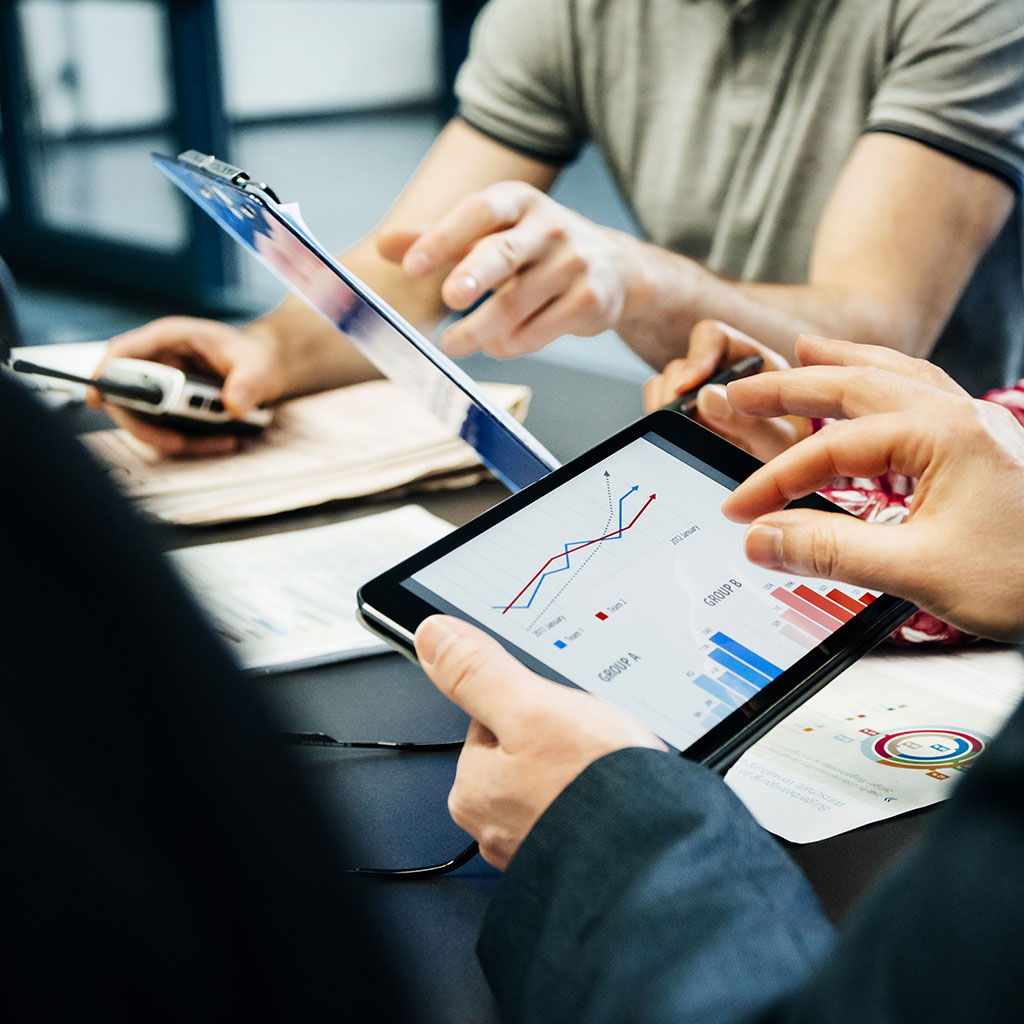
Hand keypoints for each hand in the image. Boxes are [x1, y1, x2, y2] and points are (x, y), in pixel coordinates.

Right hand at [88, 317, 286, 454]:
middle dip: (144, 423)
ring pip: (145, 420)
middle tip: (176, 441)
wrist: (267, 369)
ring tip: (220, 441)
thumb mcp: (258, 366)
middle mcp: (160, 363)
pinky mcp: (172, 410)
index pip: (124, 352)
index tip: (97, 397)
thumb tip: (235, 406)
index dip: (104, 373)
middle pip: (126, 394)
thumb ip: (249, 383)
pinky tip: (222, 441)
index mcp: (170, 338)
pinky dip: (191, 442)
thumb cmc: (256, 357)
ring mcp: (163, 388)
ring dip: (173, 438)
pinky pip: (167, 431)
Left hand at [378, 181, 643, 357]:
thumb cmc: (536, 249)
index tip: (411, 265)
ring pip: (517, 304)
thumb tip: (384, 245)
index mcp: (518, 202)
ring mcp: (574, 263)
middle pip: (503, 253)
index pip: (478, 212)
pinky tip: (498, 344)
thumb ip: (439, 238)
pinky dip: (510, 344)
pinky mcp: (589, 300)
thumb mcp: (491, 232)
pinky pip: (539, 331)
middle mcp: (549, 227)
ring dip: (479, 331)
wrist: (613, 269)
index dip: (443, 237)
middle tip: (450, 298)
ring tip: (454, 344)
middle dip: (474, 276)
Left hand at [414, 615, 665, 869]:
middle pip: (523, 750)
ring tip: (610, 771)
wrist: (662, 858)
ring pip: (555, 781)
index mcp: (472, 790)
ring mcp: (536, 847)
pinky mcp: (573, 858)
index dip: (531, 705)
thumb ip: (478, 672)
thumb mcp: (532, 708)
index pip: (490, 719)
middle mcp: (494, 827)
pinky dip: (599, 802)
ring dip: (582, 772)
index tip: (557, 713)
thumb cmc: (596, 792)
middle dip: (559, 741)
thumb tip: (433, 636)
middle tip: (591, 744)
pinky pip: (581, 812)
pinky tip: (620, 798)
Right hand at [643, 321, 800, 461]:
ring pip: (662, 388)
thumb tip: (705, 397)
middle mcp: (721, 374)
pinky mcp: (683, 418)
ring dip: (665, 412)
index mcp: (751, 364)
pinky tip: (677, 443)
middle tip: (677, 426)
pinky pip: (658, 412)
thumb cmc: (793, 453)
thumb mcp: (780, 441)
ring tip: (680, 437)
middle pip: (680, 367)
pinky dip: (661, 425)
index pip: (713, 338)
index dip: (696, 357)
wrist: (786, 479)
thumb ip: (750, 422)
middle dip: (674, 396)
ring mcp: (698, 396)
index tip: (686, 387)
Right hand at [721, 338, 1023, 640]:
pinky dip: (885, 377)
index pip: (831, 451)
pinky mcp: (983, 444)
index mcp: (940, 436)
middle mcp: (958, 417)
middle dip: (791, 386)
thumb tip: (761, 539)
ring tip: (803, 350)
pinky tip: (876, 382)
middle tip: (741, 389)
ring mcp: (975, 425)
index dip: (774, 482)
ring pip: (896, 373)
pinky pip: (924, 389)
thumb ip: (829, 551)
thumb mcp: (919, 570)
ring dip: (843, 362)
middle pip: (857, 384)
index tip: (739, 513)